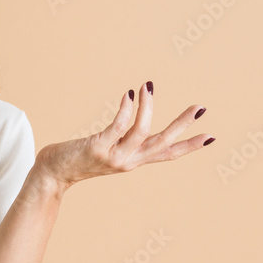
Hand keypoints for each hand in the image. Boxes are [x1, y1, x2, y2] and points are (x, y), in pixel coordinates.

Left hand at [35, 81, 213, 192]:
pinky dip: (126, 109)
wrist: (51, 174)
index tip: (211, 137)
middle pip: (163, 143)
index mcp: (133, 161)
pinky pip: (117, 126)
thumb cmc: (76, 158)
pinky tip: (129, 94)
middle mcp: (127, 161)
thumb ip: (120, 140)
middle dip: (182, 125)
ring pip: (142, 132)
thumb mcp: (106, 151)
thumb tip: (130, 118)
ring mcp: (114, 156)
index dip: (189, 146)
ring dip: (149, 108)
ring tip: (149, 87)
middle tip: (200, 108)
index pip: (167, 154)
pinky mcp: (97, 148)